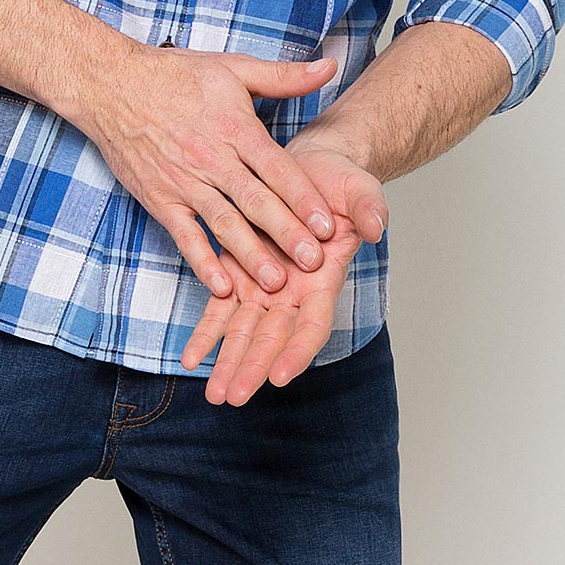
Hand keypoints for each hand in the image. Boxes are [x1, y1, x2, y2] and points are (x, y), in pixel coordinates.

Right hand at [79, 43, 344, 300]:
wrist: (112, 85)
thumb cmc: (175, 75)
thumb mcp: (234, 68)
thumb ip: (284, 76)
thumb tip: (330, 67)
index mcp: (235, 129)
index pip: (277, 169)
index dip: (304, 198)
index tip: (328, 225)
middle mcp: (212, 159)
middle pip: (256, 202)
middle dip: (286, 235)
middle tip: (313, 262)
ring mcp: (184, 183)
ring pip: (224, 224)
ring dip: (250, 255)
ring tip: (275, 283)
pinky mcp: (160, 199)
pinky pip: (185, 236)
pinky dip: (202, 261)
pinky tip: (222, 286)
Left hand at [179, 136, 388, 403]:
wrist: (308, 168)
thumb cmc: (338, 183)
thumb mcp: (361, 189)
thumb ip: (370, 209)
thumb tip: (374, 226)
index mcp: (323, 279)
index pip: (313, 325)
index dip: (297, 351)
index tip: (281, 375)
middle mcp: (293, 292)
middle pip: (272, 338)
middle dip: (252, 368)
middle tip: (233, 396)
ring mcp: (263, 286)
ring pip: (243, 332)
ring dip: (227, 363)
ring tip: (213, 395)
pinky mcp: (236, 273)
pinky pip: (218, 309)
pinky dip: (205, 334)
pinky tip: (189, 360)